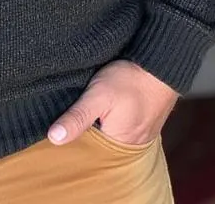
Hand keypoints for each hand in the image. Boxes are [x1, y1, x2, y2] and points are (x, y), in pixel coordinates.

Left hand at [47, 60, 178, 146]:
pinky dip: (113, 121)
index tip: (58, 131)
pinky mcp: (145, 122)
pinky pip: (123, 127)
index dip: (73, 142)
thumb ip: (77, 117)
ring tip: (88, 113)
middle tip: (69, 119)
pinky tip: (105, 111)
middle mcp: (131, 146)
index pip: (88, 153)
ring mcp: (141, 134)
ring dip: (100, 126)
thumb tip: (53, 138)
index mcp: (118, 147)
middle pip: (100, 145)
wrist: (161, 62)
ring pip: (111, 136)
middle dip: (87, 134)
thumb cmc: (130, 79)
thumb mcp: (98, 96)